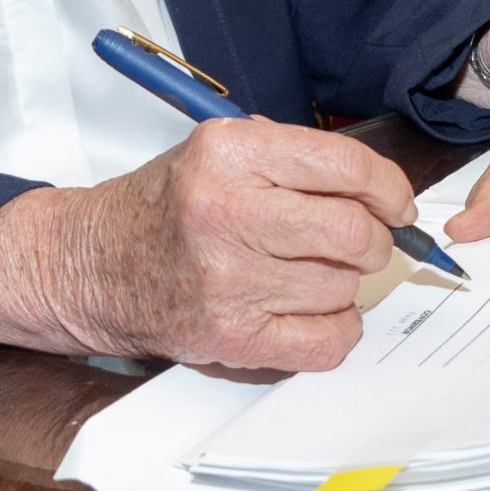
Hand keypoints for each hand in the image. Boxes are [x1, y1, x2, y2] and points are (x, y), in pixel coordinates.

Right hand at [0, 117, 415, 372]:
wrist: (92, 262)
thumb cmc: (167, 204)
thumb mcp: (220, 149)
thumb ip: (295, 159)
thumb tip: (382, 193)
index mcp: (230, 152)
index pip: (347, 168)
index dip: (390, 189)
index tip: (397, 204)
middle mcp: (227, 211)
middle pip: (355, 234)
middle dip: (376, 241)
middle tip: (362, 243)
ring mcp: (227, 280)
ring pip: (344, 288)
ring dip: (345, 284)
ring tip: (309, 272)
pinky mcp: (229, 335)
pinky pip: (326, 341)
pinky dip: (336, 329)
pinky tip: (312, 311)